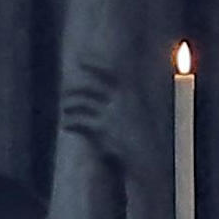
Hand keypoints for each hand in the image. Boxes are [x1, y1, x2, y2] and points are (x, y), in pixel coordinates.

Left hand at [61, 56, 163, 173]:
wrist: (152, 157)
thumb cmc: (150, 135)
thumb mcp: (144, 111)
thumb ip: (132, 97)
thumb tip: (124, 86)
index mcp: (131, 92)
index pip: (108, 74)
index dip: (93, 66)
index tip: (80, 61)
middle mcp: (118, 101)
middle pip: (88, 90)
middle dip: (75, 91)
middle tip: (66, 93)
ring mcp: (108, 116)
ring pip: (81, 106)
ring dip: (70, 107)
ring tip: (67, 111)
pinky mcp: (101, 132)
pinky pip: (79, 124)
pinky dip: (71, 124)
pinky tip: (67, 125)